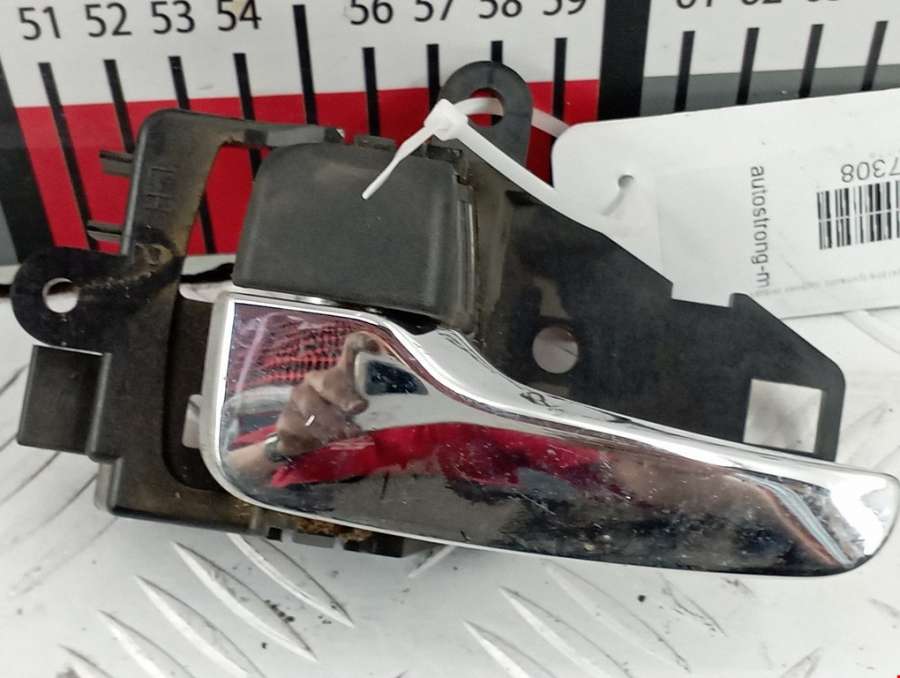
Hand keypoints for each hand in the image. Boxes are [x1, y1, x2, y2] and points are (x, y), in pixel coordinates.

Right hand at [274, 332, 381, 457]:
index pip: (351, 347)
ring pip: (313, 405)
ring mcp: (299, 397)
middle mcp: (319, 379)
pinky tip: (322, 440)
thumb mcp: (363, 414)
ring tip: (348, 433)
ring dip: (332, 421)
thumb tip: (416, 412)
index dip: (361, 343)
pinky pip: (298, 426)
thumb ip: (382, 408)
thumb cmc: (340, 421)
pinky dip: (312, 435)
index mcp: (342, 373)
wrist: (302, 443)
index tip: (372, 346)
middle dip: (345, 395)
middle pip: (330, 380)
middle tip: (359, 407)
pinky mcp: (286, 418)